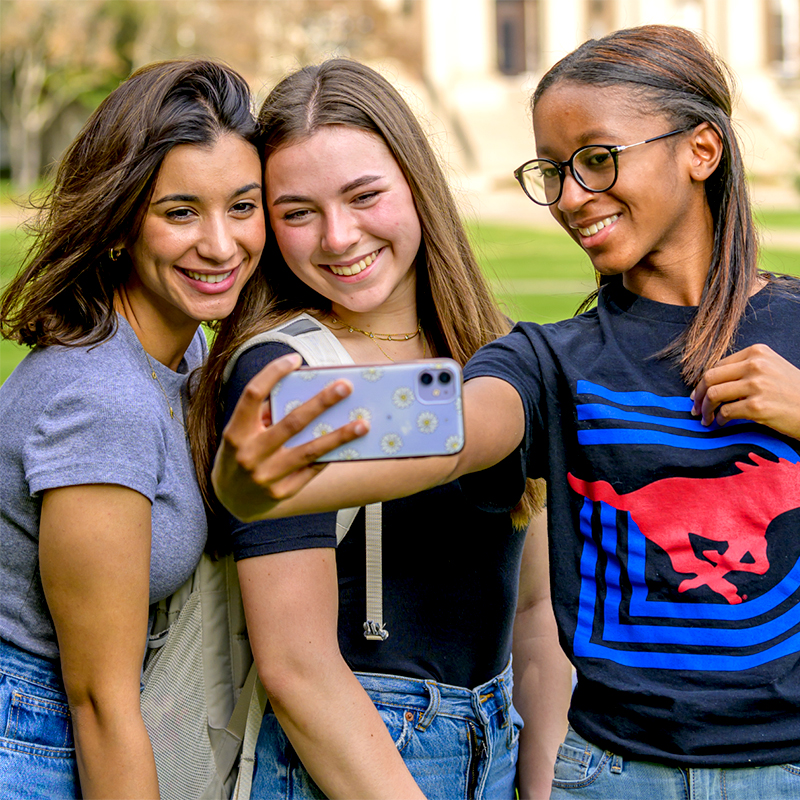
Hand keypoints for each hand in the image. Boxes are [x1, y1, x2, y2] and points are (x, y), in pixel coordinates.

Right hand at [211, 354, 367, 520]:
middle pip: (291, 423)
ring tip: (363, 423)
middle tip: (345, 386)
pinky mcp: (281, 493)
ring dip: (339, 436)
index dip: (272, 373)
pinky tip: (350, 445)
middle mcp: (249, 454)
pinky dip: (330, 455)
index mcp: (235, 432)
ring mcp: (266, 477)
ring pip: (309, 451)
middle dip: (321, 403)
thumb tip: (306, 393)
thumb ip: (265, 413)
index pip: (252, 394)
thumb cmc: (240, 454)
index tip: (295, 358)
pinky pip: (312, 470)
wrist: (230, 500)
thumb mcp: (241, 433)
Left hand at [691, 344, 799, 438]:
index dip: (705, 382)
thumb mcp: (772, 369)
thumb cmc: (793, 392)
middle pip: (710, 377)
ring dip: (705, 409)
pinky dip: (720, 419)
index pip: (718, 365)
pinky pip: (726, 412)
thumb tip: (711, 384)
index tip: (699, 394)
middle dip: (699, 395)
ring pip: (714, 394)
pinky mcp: (757, 406)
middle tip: (696, 409)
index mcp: (757, 352)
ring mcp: (757, 385)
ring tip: (706, 419)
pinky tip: (722, 423)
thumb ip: (745, 370)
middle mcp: (756, 365)